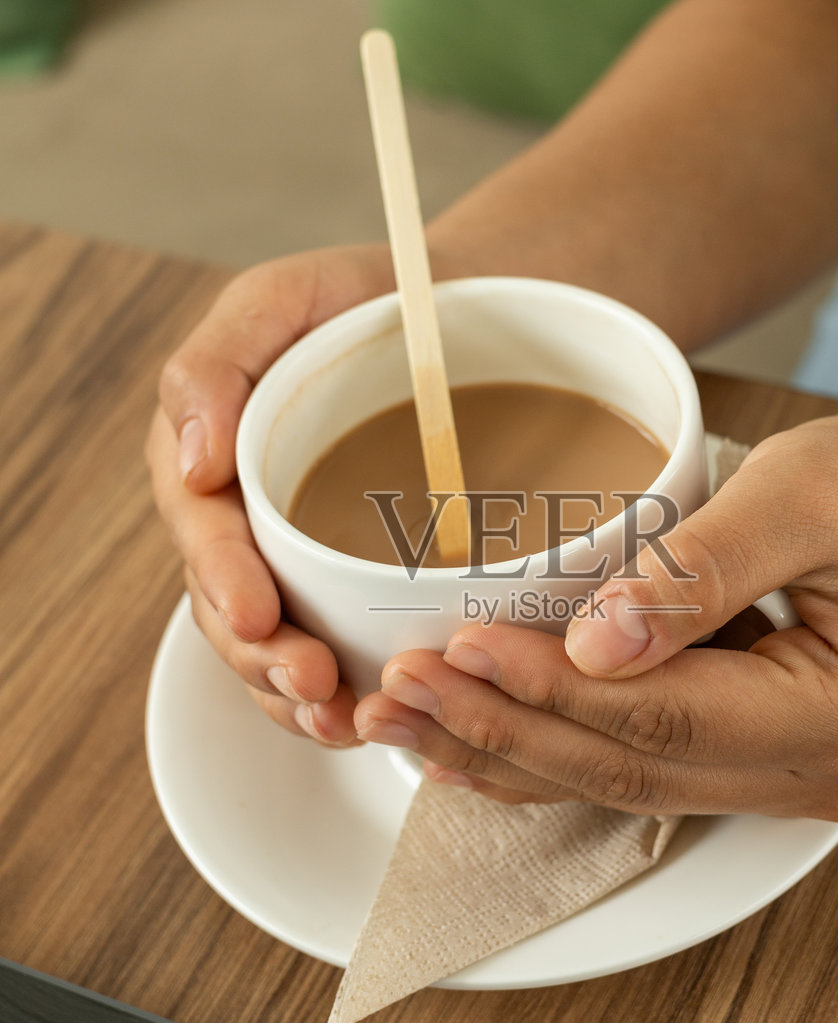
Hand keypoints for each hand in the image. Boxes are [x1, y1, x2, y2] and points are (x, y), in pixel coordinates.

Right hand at [148, 244, 398, 743]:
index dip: (224, 579)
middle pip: (230, 609)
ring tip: (342, 723)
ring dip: (296, 697)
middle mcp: (243, 521)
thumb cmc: (364, 301)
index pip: (203, 531)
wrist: (460, 318)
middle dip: (263, 659)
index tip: (260, 615)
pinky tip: (368, 720)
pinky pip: (330, 652)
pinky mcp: (347, 589)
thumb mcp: (284, 299)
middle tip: (314, 685)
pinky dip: (342, 695)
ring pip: (273, 648)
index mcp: (212, 457)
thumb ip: (218, 362)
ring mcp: (293, 562)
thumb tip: (192, 458)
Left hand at [353, 394, 837, 817]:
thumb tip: (593, 645)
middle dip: (502, 728)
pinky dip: (548, 751)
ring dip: (506, 750)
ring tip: (401, 719)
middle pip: (628, 768)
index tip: (459, 646)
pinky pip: (635, 769)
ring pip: (619, 784)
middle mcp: (821, 775)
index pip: (664, 717)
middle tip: (395, 690)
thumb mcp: (803, 493)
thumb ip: (700, 571)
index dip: (551, 688)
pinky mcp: (755, 763)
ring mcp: (789, 781)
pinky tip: (469, 737)